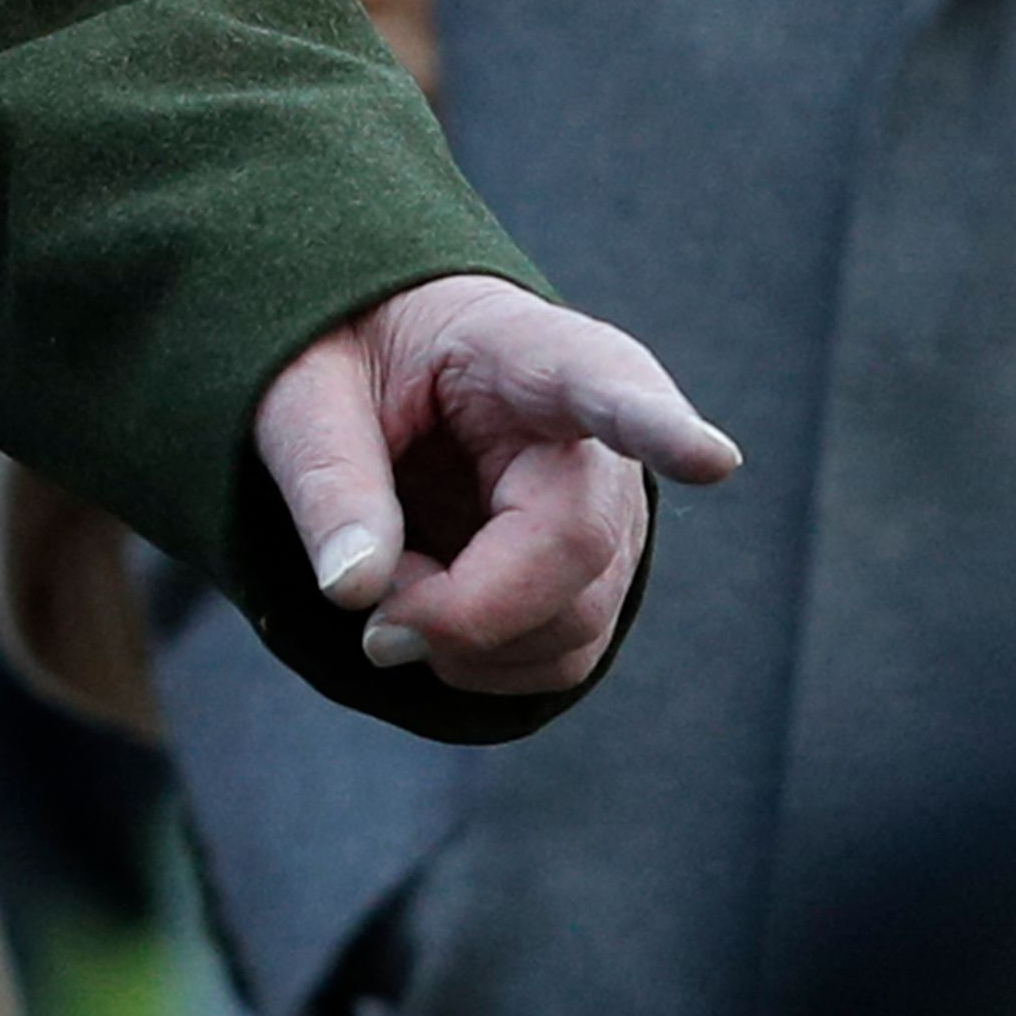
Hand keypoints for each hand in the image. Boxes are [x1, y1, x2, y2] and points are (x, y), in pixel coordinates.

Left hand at [253, 271, 735, 696]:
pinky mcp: (596, 575)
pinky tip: (431, 616)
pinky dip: (484, 664)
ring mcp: (607, 514)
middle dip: (465, 607)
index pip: (604, 383)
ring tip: (392, 585)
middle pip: (572, 549)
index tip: (711, 458)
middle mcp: (592, 439)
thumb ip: (328, 476)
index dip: (659, 428)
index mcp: (525, 352)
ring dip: (466, 641)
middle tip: (368, 609)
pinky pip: (566, 656)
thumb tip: (355, 590)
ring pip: (574, 623)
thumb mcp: (304, 387)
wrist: (385, 360)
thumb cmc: (350, 353)